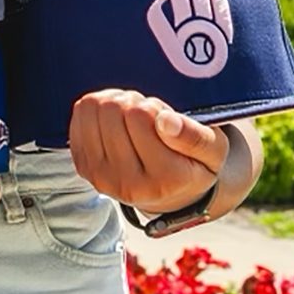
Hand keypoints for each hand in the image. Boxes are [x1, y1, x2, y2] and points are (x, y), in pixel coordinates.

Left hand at [69, 91, 227, 213]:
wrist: (170, 191)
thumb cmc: (194, 163)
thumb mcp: (213, 151)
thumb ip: (196, 137)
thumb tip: (165, 122)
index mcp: (165, 180)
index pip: (139, 116)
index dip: (153, 106)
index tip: (165, 119)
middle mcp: (128, 186)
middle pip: (113, 110)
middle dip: (132, 102)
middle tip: (148, 116)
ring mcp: (101, 178)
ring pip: (93, 109)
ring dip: (114, 102)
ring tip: (132, 117)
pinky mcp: (84, 167)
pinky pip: (80, 116)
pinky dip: (97, 108)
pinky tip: (115, 121)